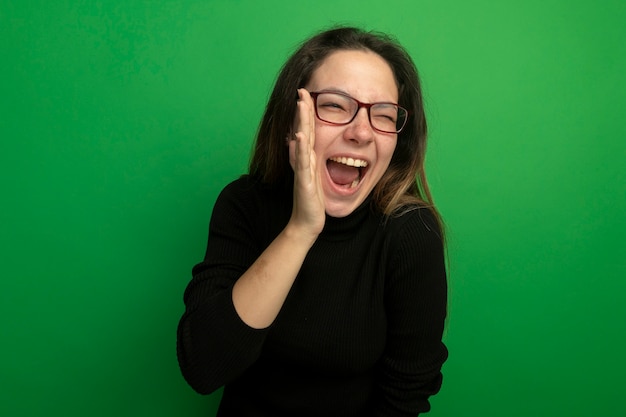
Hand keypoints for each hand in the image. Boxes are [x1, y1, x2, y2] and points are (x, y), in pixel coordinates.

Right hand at [288, 88, 325, 240]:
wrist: (307, 222)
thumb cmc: (312, 200)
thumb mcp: (314, 175)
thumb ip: (310, 159)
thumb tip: (302, 143)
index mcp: (308, 157)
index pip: (308, 130)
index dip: (307, 112)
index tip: (306, 94)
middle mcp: (303, 160)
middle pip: (303, 130)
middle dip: (303, 110)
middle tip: (302, 90)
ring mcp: (302, 169)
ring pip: (302, 141)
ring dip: (301, 122)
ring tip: (301, 105)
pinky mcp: (304, 181)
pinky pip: (302, 163)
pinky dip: (300, 149)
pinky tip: (299, 136)